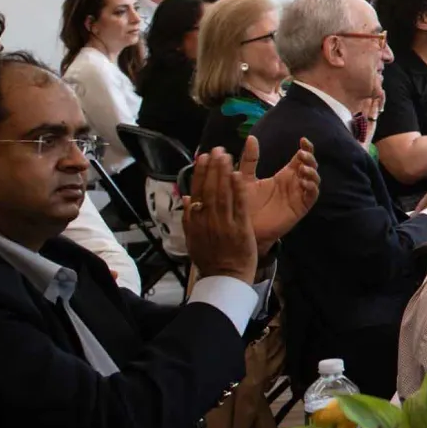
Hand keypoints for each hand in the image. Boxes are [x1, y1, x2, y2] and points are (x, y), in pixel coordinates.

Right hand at [184, 148, 259, 285]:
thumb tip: (186, 198)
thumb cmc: (210, 259)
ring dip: (224, 173)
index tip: (202, 157)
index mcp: (196, 222)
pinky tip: (238, 174)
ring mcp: (224, 223)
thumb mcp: (193, 239)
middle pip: (209, 189)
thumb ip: (189, 218)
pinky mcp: (240, 228)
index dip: (199, 174)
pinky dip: (237, 190)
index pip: (197, 192)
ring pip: (222, 193)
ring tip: (225, 155)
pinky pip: (238, 205)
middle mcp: (208, 220)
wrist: (225, 278)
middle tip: (216, 149)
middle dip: (212, 168)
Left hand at [238, 135, 318, 245]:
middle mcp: (294, 183)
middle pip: (310, 166)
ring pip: (314, 180)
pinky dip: (311, 187)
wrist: (243, 226)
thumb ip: (250, 159)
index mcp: (284, 175)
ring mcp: (298, 195)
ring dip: (312, 172)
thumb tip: (251, 137)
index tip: (302, 139)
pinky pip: (311, 196)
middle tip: (301, 154)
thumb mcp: (244, 177)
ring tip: (302, 169)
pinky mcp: (300, 208)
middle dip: (310, 158)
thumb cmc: (244, 203)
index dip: (305, 148)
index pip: (300, 158)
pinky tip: (304, 182)